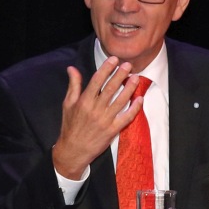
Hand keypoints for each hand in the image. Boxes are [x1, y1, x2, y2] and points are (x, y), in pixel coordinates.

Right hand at [53, 57, 142, 179]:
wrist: (74, 149)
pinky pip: (126, 117)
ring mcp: (105, 120)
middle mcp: (95, 109)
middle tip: (128, 65)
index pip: (96, 81)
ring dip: (129, 89)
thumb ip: (73, 86)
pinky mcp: (112, 130)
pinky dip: (134, 109)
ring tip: (135, 78)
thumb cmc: (70, 125)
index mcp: (83, 101)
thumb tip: (72, 68)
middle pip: (110, 89)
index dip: (106, 69)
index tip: (114, 60)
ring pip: (120, 101)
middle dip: (120, 75)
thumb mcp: (68, 104)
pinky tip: (140, 100)